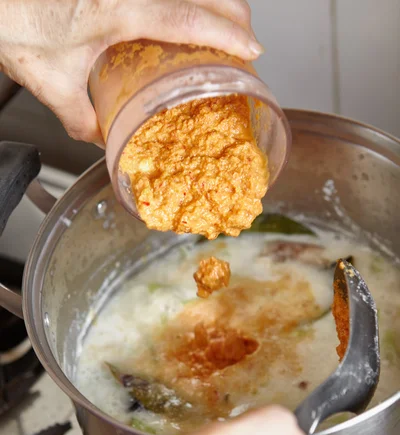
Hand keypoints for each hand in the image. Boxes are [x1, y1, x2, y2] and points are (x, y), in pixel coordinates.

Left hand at [0, 0, 262, 143]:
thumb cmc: (10, 19)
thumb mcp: (49, 79)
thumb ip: (80, 116)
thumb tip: (99, 136)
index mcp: (117, 7)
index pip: (189, 19)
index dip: (227, 34)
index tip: (252, 49)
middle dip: (234, 8)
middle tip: (245, 36)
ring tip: (223, 21)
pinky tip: (184, 10)